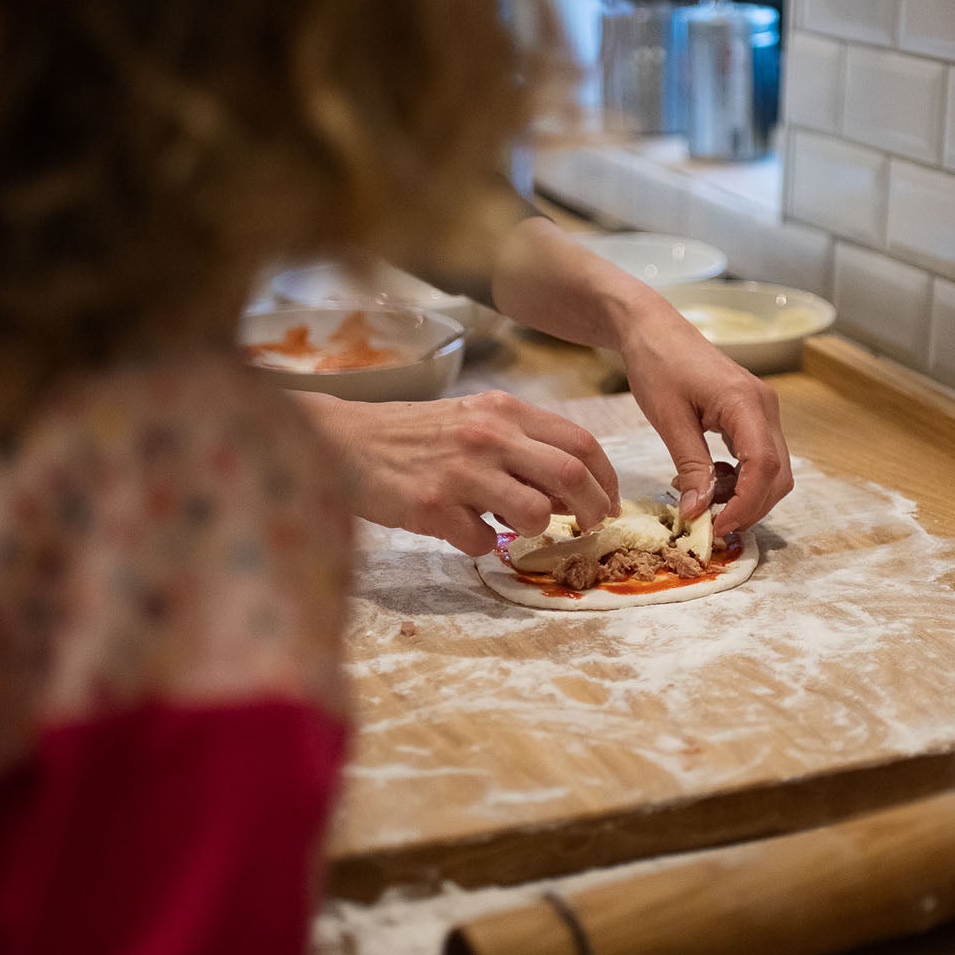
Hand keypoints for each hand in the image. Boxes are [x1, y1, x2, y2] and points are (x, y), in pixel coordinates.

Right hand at [291, 391, 618, 556]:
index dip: (607, 479)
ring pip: (534, 514)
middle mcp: (487, 435)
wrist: (344, 441)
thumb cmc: (417, 436)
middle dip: (592, 511)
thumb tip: (571, 488)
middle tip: (589, 529)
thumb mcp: (475, 421)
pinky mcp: (432, 505)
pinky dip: (480, 544)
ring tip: (512, 525)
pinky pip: (481, 541)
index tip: (610, 503)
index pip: (580, 442)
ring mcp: (460, 471)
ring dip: (533, 530)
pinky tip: (460, 528)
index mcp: (504, 410)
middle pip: (571, 476)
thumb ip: (522, 444)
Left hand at [616, 305, 792, 534]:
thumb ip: (690, 467)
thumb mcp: (669, 420)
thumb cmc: (658, 364)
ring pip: (773, 469)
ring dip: (745, 495)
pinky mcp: (753, 414)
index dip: (746, 504)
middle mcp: (765, 406)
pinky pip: (760, 457)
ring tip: (702, 498)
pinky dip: (741, 479)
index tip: (718, 526)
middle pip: (778, 473)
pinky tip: (709, 479)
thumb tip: (697, 513)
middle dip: (750, 506)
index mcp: (746, 403)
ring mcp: (763, 410)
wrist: (655, 330)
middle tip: (710, 523)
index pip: (764, 466)